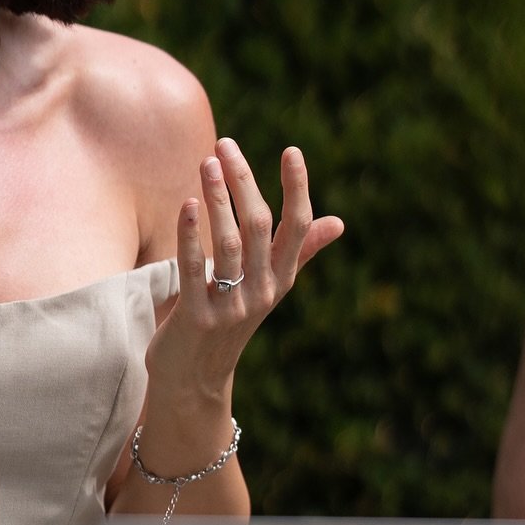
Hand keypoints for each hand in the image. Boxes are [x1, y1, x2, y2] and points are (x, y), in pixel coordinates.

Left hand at [146, 138, 343, 398]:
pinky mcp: (197, 318)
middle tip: (225, 145)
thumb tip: (338, 223)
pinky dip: (190, 236)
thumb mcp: (266, 288)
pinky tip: (187, 205)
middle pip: (258, 226)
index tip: (291, 151)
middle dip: (243, 182)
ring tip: (206, 162)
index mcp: (280, 279)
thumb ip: (299, 253)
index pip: (297, 227)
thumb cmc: (227, 322)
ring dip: (217, 199)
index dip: (297, 189)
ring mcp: (230, 307)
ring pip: (228, 244)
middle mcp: (261, 292)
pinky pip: (193, 270)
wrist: (193, 379)